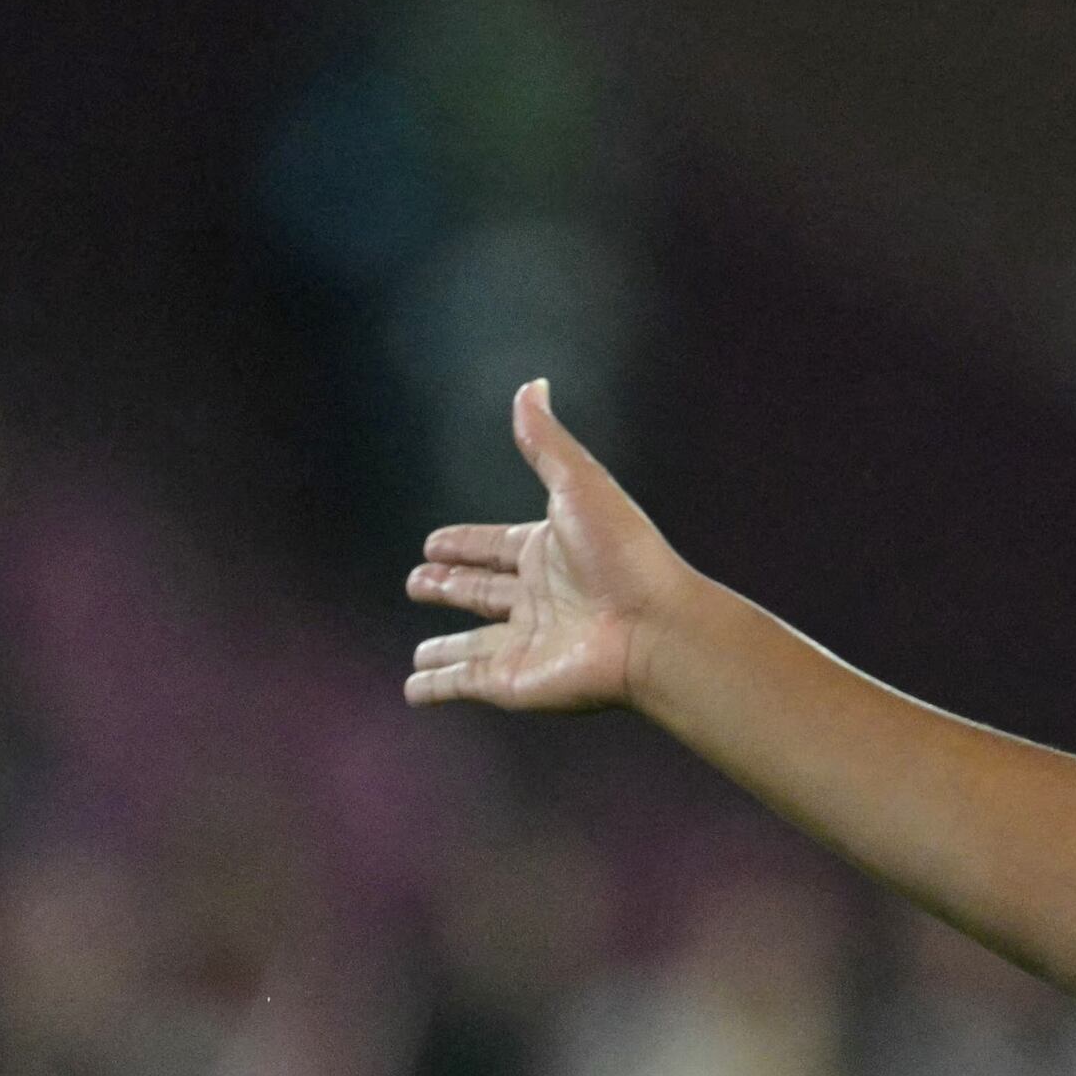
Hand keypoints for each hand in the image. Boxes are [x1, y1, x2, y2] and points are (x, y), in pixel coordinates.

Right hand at [402, 380, 696, 714]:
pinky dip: (437, 687)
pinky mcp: (515, 681)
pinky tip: (417, 690)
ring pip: (474, 645)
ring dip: (445, 648)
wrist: (658, 629)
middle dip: (449, 587)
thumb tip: (532, 385)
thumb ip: (546, 441)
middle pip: (482, 593)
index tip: (434, 544)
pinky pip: (465, 682)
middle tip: (416, 582)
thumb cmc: (625, 556)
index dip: (465, 545)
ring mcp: (527, 643)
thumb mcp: (580, 485)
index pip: (494, 547)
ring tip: (419, 652)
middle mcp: (538, 600)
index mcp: (548, 554)